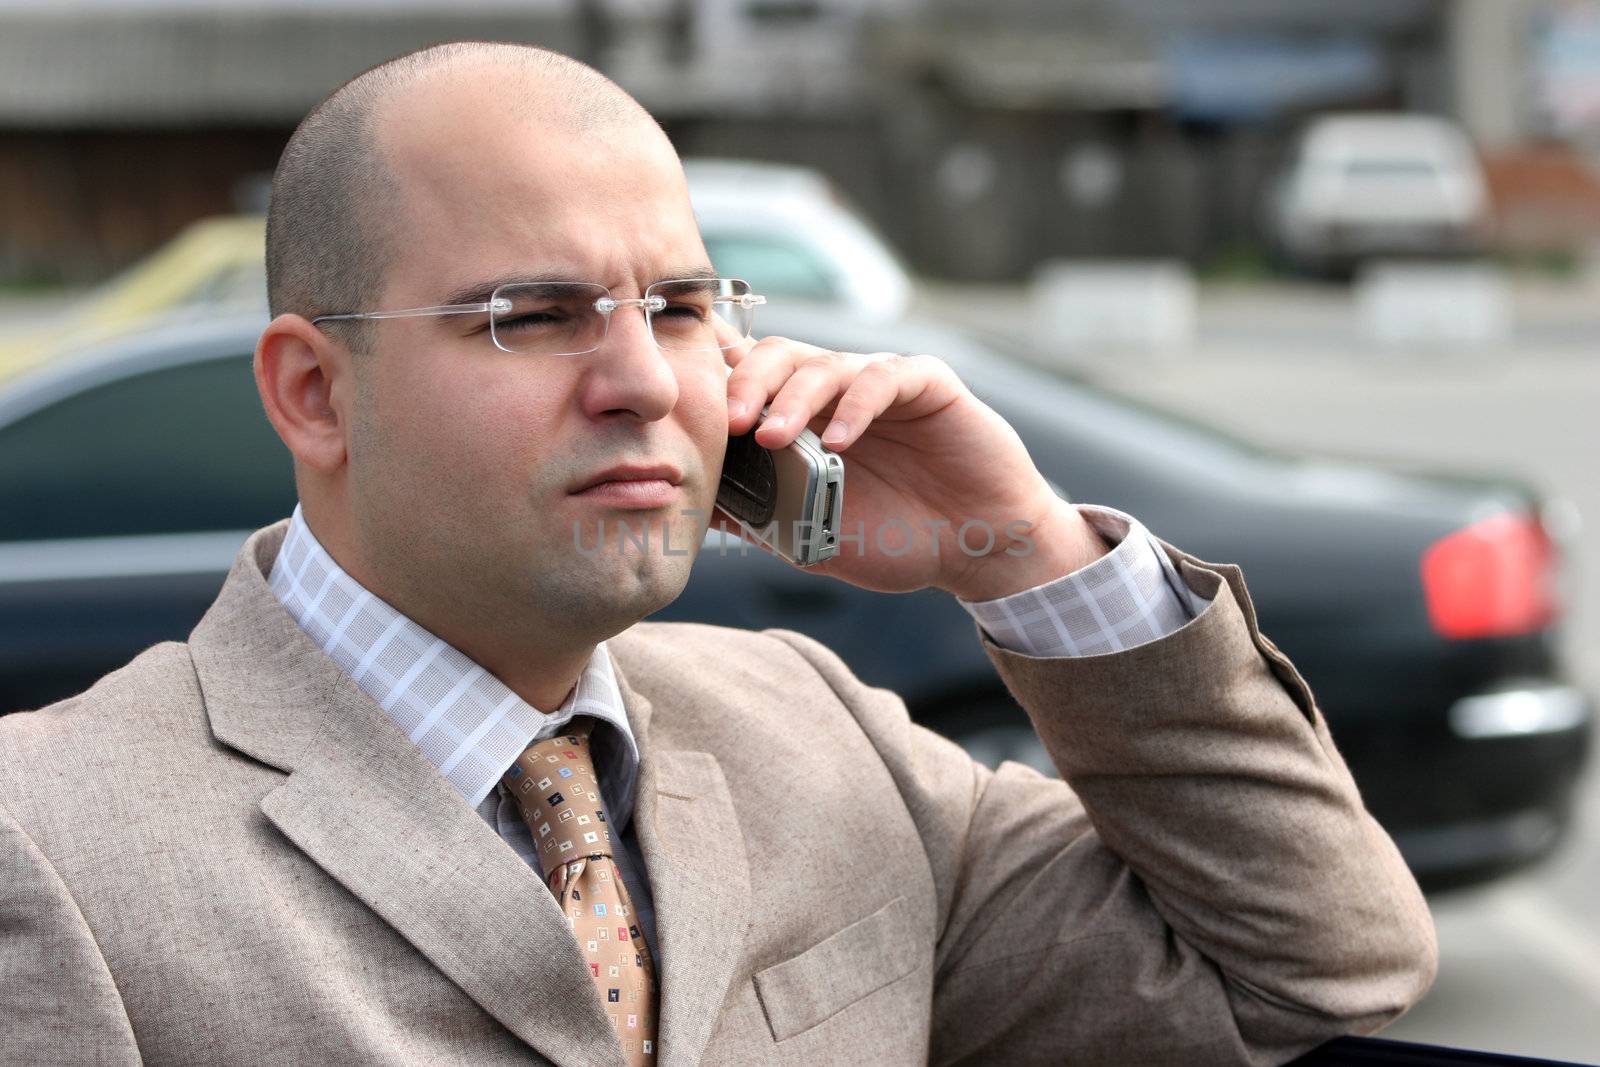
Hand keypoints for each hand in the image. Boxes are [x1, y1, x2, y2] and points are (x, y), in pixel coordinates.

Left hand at [716, 321, 1108, 600]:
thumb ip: (759, 517)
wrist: (976, 549)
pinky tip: (838, 443)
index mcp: (802, 418)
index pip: (748, 378)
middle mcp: (835, 391)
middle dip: (744, 384)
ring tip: (772, 437)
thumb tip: (696, 507)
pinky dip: (855, 407)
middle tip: (728, 423)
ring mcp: (879, 382)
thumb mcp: (810, 539)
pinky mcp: (926, 382)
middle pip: (775, 356)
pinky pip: (883, 377)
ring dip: (792, 398)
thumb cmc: (895, 540)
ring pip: (823, 364)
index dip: (716, 381)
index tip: (685, 408)